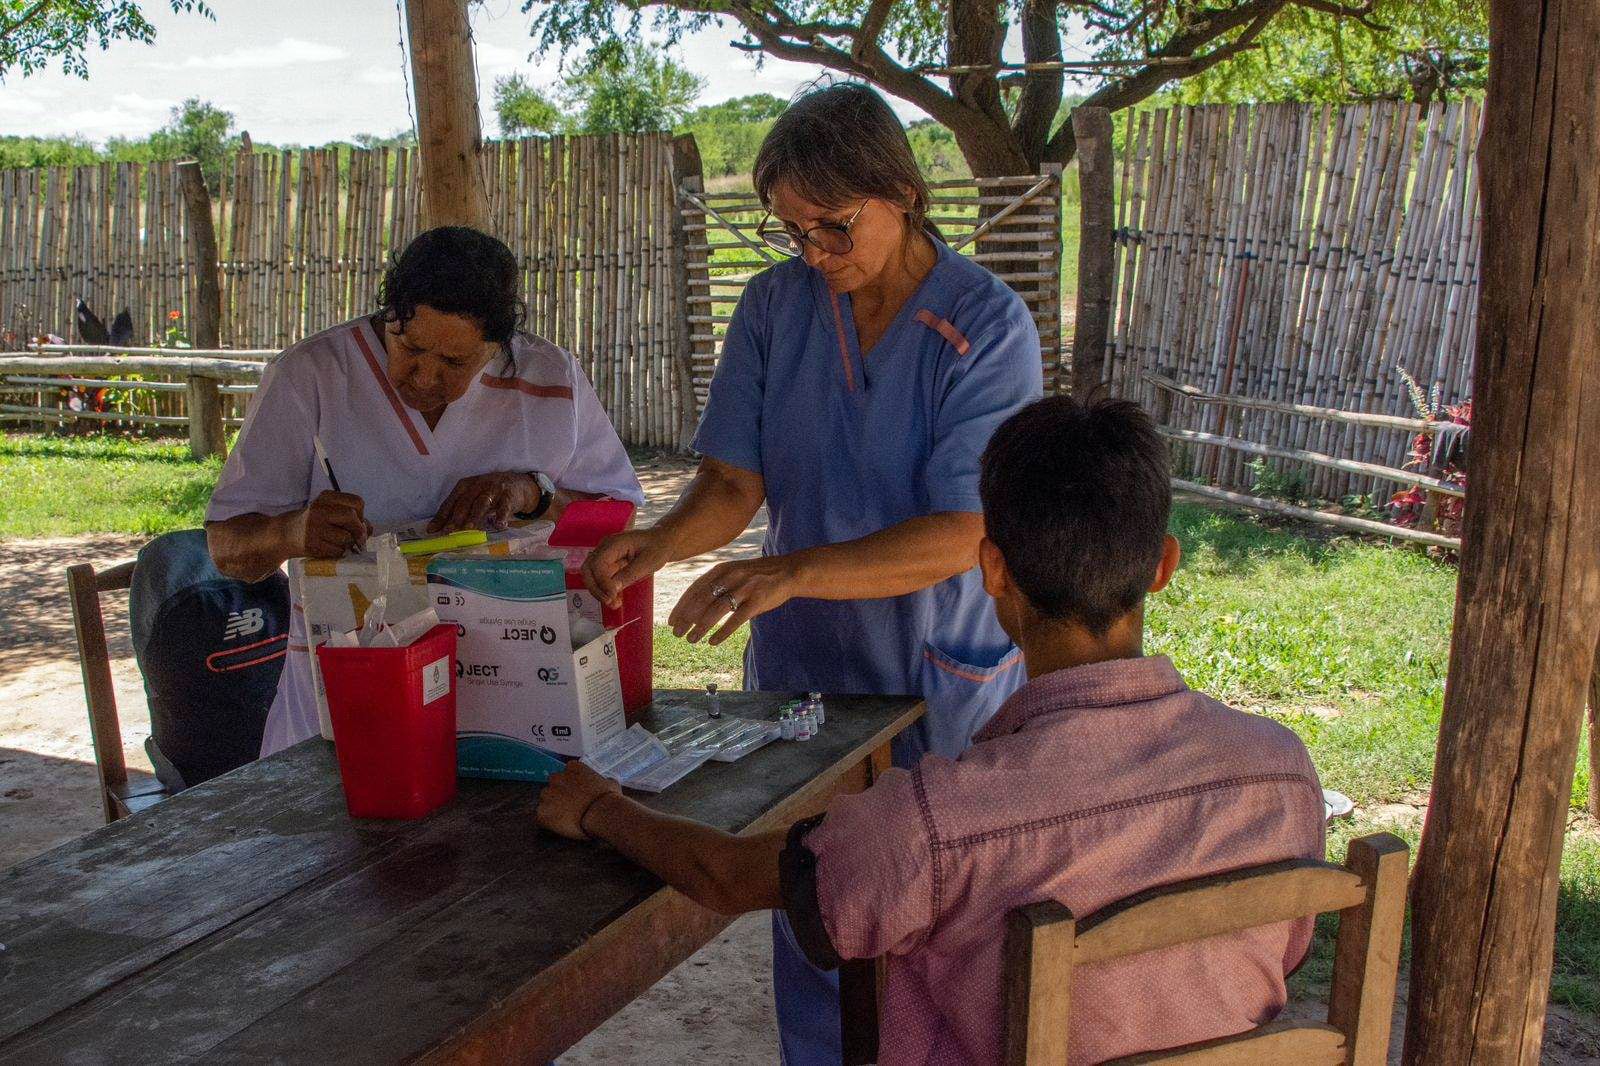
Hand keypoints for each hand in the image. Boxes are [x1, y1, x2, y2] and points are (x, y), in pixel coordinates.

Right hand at [293, 491, 370, 557]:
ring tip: (337, 542)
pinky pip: (338, 551)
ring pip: (346, 537)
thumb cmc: (315, 523)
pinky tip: (329, 548)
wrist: (285, 535)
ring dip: (347, 543)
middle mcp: (319, 509)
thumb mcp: (331, 513)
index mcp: (326, 497)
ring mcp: (313, 527)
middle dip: (359, 530)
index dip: (362, 514)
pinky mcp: (312, 544)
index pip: (357, 502)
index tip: (357, 522)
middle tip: (357, 538)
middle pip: (352, 517)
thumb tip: (369, 530)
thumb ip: (353, 518)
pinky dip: (338, 552)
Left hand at [428, 472, 541, 532]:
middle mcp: (477, 485)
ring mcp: (494, 490)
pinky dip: (502, 516)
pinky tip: (499, 526)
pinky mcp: (508, 496)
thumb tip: (442, 529)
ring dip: (475, 516)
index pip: (450, 502)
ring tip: (469, 528)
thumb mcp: (473, 496)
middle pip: (465, 502)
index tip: (432, 530)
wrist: (517, 483)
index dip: (441, 516)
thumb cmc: (489, 492)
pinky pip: (504, 507)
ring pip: (482, 503)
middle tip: (448, 531)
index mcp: (465, 486)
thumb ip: (459, 510)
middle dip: (456, 517)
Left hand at [537, 760, 622, 840]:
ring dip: (553, 807)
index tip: (579, 794)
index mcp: (572, 768)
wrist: (601, 814)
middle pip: (553, 785)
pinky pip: (542, 817)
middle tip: (572, 807)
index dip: (573, 785)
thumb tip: (608, 783)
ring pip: (546, 800)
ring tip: (567, 818)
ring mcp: (547, 794)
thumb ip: (604, 781)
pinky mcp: (542, 812)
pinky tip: (561, 826)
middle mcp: (556, 778)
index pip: (567, 773)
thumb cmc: (608, 798)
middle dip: (560, 794)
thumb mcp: (611, 784)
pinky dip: (549, 822)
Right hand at [583, 529, 670, 610]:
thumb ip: (629, 574)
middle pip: (588, 570)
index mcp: (614, 543)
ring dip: (599, 591)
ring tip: (614, 604)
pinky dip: (605, 590)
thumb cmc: (657, 548)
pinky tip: (615, 599)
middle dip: (596, 588)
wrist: (662, 542)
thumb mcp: (648, 562)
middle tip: (610, 602)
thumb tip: (613, 589)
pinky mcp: (608, 564)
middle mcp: (604, 548)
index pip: (598, 564)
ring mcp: (605, 555)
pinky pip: (600, 578)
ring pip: (591, 576)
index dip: (602, 582)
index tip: (612, 596)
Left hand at [668, 556, 800, 645]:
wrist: (788, 571)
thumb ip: (716, 583)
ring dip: (701, 627)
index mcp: (722, 569)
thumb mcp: (734, 572)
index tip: (671, 621)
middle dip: (686, 618)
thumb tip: (692, 605)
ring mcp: (745, 588)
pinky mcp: (758, 601)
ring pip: (716, 610)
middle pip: (702, 600)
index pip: (695, 589)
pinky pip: (737, 619)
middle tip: (677, 634)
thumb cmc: (757, 575)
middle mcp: (731, 577)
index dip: (681, 606)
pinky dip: (722, 632)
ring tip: (691, 639)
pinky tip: (713, 641)